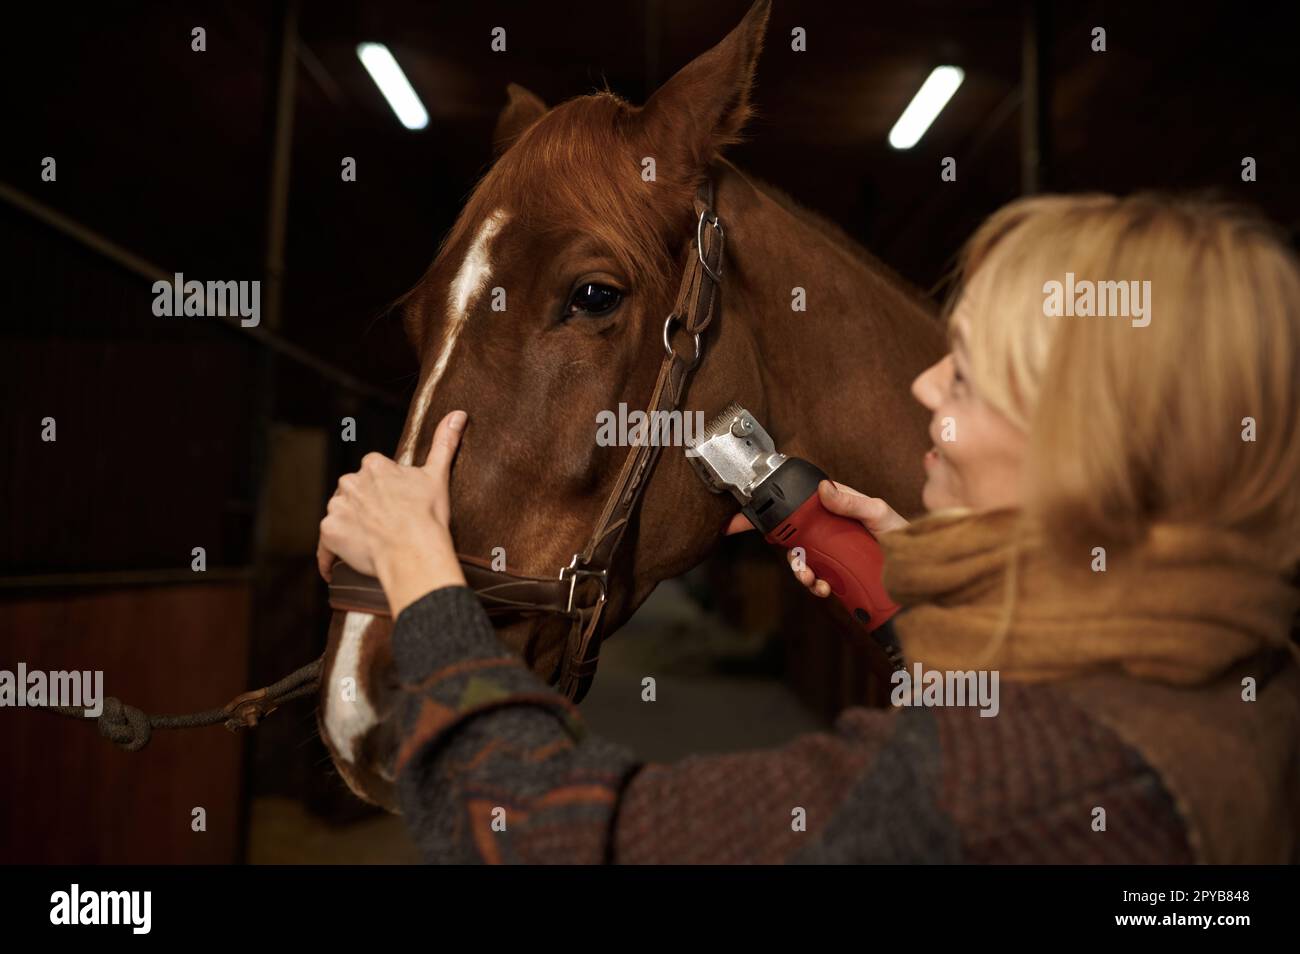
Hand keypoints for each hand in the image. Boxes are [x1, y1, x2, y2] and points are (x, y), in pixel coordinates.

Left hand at [317, 410, 468, 615]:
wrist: (414, 550)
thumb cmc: (428, 515)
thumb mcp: (437, 475)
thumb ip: (444, 442)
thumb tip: (458, 414)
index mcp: (374, 465)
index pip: (373, 476)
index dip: (386, 494)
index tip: (396, 507)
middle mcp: (350, 481)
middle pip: (353, 495)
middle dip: (364, 509)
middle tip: (385, 528)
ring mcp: (337, 507)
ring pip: (340, 516)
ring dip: (349, 528)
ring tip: (370, 545)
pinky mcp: (329, 532)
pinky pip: (326, 546)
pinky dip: (331, 555)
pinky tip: (341, 566)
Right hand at [723, 479, 906, 597]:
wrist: (921, 569)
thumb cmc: (904, 533)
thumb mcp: (879, 512)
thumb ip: (852, 501)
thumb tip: (824, 489)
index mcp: (834, 508)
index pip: (796, 505)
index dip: (767, 511)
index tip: (741, 517)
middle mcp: (828, 531)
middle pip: (791, 537)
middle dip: (782, 548)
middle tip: (790, 558)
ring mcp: (831, 554)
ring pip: (801, 562)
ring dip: (800, 571)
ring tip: (811, 578)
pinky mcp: (837, 575)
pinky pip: (816, 581)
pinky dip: (815, 585)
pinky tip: (824, 587)